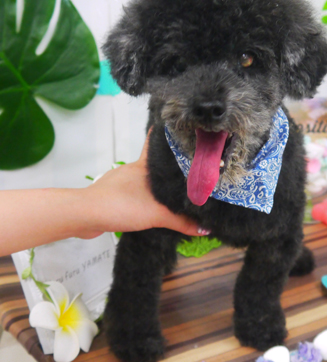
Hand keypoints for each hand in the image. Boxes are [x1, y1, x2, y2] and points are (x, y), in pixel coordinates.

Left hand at [83, 129, 207, 236]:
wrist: (85, 215)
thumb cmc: (121, 205)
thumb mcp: (156, 214)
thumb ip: (181, 221)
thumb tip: (206, 228)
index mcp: (143, 166)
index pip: (156, 143)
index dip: (168, 137)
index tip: (183, 132)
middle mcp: (133, 170)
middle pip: (153, 162)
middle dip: (168, 164)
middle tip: (188, 166)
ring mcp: (121, 182)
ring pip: (143, 178)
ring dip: (156, 182)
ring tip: (175, 189)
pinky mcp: (113, 195)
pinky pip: (134, 191)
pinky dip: (144, 196)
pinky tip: (151, 206)